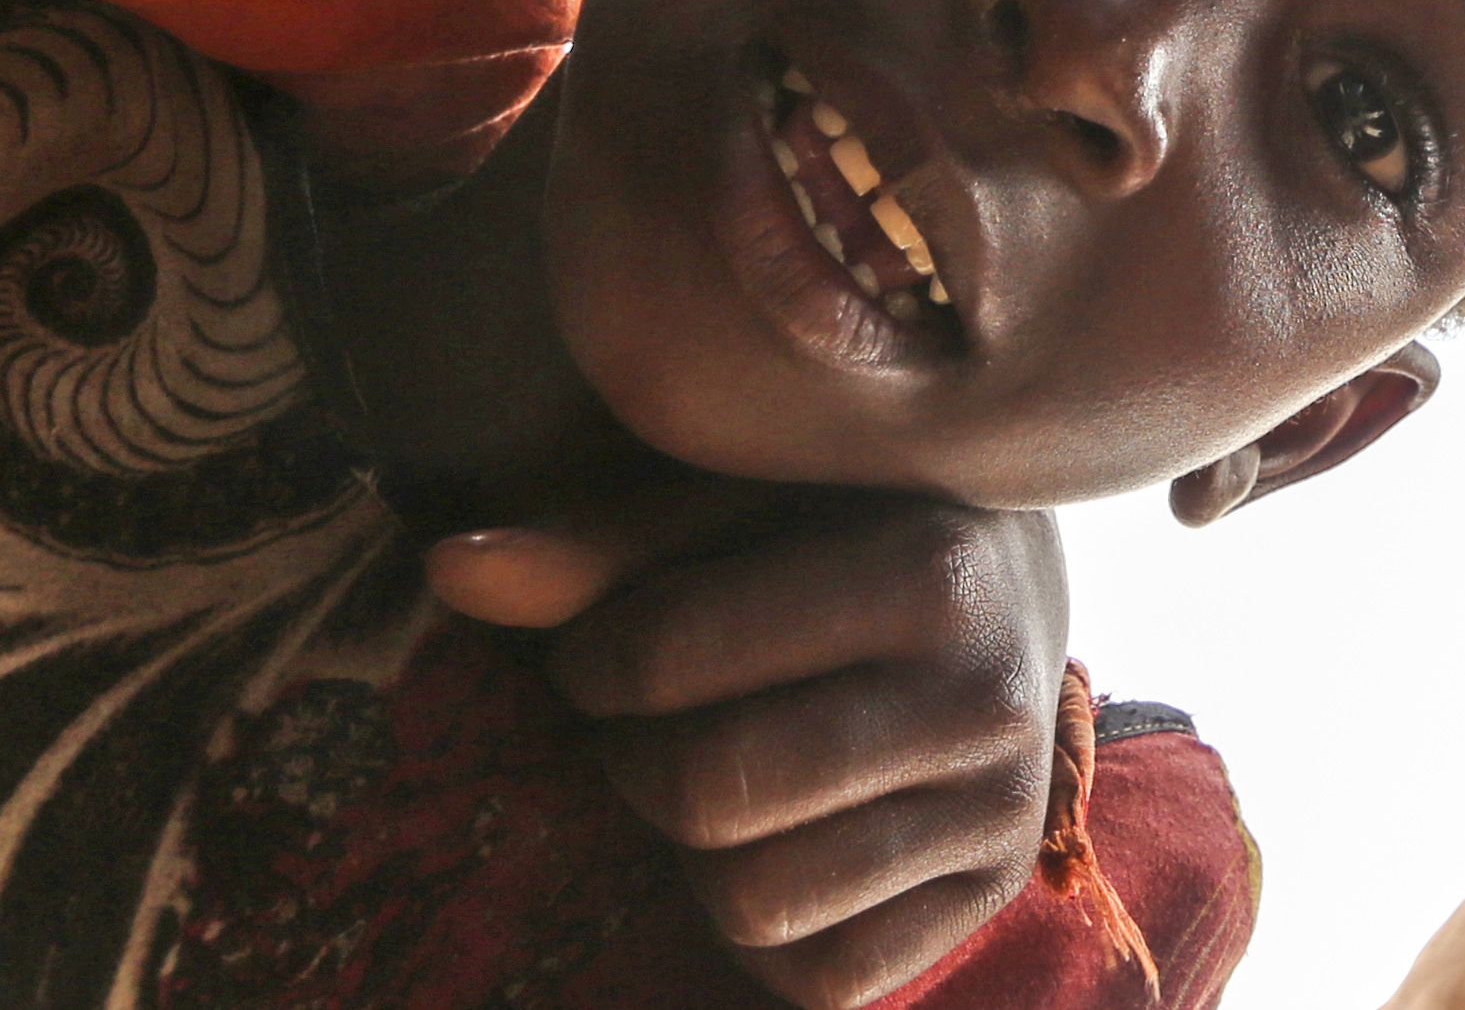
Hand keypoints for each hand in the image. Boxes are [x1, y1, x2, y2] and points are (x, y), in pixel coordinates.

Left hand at [430, 481, 1069, 1005]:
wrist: (1015, 587)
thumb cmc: (838, 523)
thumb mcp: (740, 502)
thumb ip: (602, 541)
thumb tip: (449, 568)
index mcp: (932, 568)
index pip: (668, 657)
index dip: (590, 662)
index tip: (597, 651)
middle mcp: (990, 697)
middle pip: (710, 796)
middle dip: (637, 765)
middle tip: (648, 724)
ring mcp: (1001, 812)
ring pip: (757, 905)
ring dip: (697, 854)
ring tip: (717, 776)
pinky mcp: (990, 898)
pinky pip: (818, 979)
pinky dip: (762, 933)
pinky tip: (775, 839)